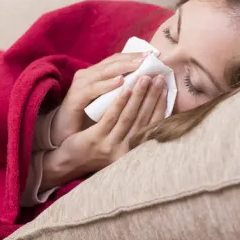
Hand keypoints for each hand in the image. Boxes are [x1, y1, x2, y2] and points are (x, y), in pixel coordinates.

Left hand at [41, 74, 167, 188]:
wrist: (71, 162)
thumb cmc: (98, 149)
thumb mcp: (119, 142)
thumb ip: (134, 130)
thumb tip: (153, 106)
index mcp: (134, 150)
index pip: (153, 125)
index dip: (161, 105)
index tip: (167, 87)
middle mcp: (125, 150)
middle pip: (143, 118)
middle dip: (153, 96)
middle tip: (159, 76)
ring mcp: (110, 145)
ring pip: (128, 116)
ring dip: (138, 95)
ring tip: (145, 77)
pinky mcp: (95, 140)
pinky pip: (110, 118)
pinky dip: (119, 102)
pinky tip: (124, 88)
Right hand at [50, 52, 152, 146]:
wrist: (64, 133)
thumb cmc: (88, 118)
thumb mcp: (108, 102)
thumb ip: (121, 92)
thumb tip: (148, 85)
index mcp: (96, 74)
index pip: (117, 60)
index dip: (135, 56)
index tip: (154, 55)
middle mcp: (87, 75)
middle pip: (112, 62)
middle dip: (132, 59)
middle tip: (150, 57)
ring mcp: (80, 85)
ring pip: (104, 72)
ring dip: (123, 67)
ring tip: (140, 65)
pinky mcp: (75, 97)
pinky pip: (93, 89)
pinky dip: (107, 84)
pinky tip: (121, 82)